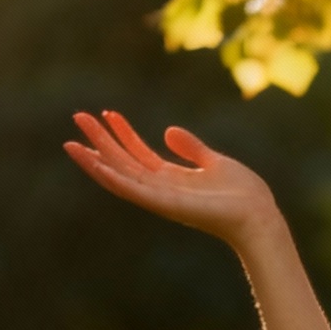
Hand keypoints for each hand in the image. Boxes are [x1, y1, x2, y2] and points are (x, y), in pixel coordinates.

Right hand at [63, 109, 278, 248]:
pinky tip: (96, 165)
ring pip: (119, 176)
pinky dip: (113, 179)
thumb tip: (168, 131)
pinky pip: (133, 191)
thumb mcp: (214, 163)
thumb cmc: (243, 195)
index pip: (138, 154)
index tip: (107, 112)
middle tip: (77, 117)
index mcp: (172, 179)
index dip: (122, 133)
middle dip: (100, 141)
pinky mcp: (165, 205)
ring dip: (95, 160)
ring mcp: (160, 198)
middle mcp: (160, 189)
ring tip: (71, 143)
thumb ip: (192, 149)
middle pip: (122, 162)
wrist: (259, 216)